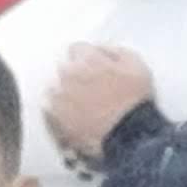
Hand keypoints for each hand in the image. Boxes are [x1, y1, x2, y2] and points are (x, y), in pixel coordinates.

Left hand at [43, 45, 155, 171]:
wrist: (128, 137)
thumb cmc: (134, 102)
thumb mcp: (137, 66)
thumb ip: (115, 51)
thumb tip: (100, 49)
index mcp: (87, 59)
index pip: (76, 49)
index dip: (87, 60)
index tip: (95, 70)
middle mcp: (67, 75)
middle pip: (65, 69)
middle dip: (76, 76)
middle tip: (92, 92)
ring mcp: (57, 97)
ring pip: (55, 89)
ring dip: (65, 95)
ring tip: (84, 109)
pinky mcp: (52, 119)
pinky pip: (49, 110)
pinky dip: (59, 114)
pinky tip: (76, 120)